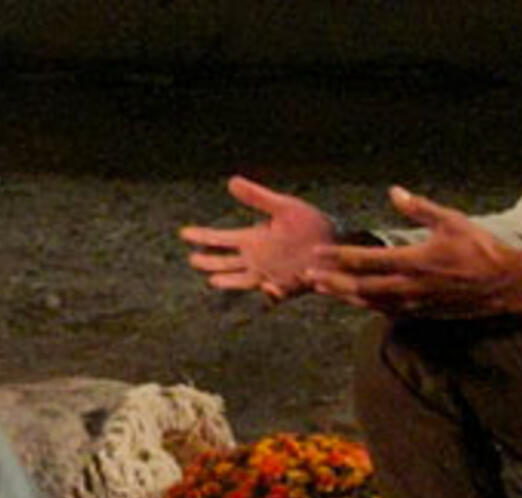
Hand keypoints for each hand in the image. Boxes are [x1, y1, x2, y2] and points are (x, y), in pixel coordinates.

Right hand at [179, 176, 334, 299]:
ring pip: (242, 281)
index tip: (184, 233)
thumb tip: (230, 181)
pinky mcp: (289, 286)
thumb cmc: (313, 224)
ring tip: (212, 281)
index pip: (221, 238)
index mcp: (254, 239)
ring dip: (229, 281)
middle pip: (225, 262)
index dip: (203, 236)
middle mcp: (257, 259)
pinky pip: (276, 292)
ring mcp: (271, 274)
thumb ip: (258, 198)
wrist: (338, 243)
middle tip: (192, 259)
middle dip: (209, 261)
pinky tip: (267, 286)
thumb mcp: (285, 207)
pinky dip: (271, 292)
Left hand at [307, 186, 521, 319]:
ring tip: (324, 290)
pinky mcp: (424, 312)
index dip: (339, 257)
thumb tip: (394, 192)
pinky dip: (368, 306)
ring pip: (372, 303)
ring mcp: (417, 303)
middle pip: (361, 287)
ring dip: (346, 296)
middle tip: (308, 278)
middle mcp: (411, 286)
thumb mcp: (452, 220)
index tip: (319, 253)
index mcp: (415, 261)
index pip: (367, 260)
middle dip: (333, 282)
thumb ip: (419, 208)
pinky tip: (357, 301)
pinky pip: (389, 311)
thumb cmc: (480, 250)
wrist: (506, 284)